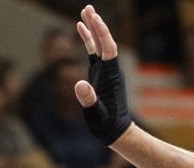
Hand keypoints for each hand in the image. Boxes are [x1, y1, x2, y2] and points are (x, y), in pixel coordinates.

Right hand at [72, 6, 133, 144]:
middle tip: (88, 8)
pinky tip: (80, 29)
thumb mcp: (95, 114)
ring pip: (98, 43)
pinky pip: (93, 52)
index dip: (102, 33)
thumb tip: (79, 84)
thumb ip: (88, 100)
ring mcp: (105, 70)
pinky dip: (87, 39)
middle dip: (97, 24)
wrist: (114, 130)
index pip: (108, 48)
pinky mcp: (99, 73)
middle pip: (104, 41)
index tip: (95, 18)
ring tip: (84, 12)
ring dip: (92, 28)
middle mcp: (109, 68)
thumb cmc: (106, 124)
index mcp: (111, 75)